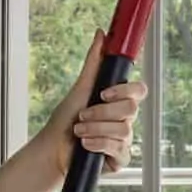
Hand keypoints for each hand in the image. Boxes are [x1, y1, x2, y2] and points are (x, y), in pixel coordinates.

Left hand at [34, 29, 146, 176]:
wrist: (53, 149)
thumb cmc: (65, 120)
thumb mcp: (80, 87)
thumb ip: (94, 61)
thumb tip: (101, 33)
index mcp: (118, 101)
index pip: (139, 90)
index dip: (124, 90)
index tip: (103, 93)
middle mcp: (124, 119)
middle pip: (131, 109)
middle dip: (101, 112)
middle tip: (82, 115)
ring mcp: (124, 139)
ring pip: (123, 130)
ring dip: (96, 128)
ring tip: (79, 132)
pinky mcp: (120, 158)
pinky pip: (119, 148)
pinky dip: (99, 144)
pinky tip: (86, 145)